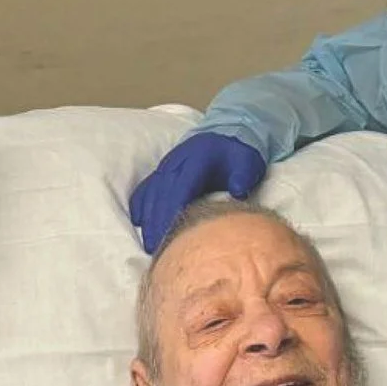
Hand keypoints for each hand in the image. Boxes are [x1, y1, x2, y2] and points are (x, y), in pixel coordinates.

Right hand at [128, 130, 267, 252]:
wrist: (226, 136)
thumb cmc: (237, 155)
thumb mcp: (247, 162)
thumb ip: (243, 176)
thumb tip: (237, 191)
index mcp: (198, 158)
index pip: (181, 187)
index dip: (173, 211)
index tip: (172, 235)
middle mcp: (177, 161)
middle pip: (162, 193)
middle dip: (157, 222)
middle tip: (155, 249)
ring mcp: (167, 165)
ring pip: (151, 192)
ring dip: (148, 218)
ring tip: (149, 244)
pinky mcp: (161, 171)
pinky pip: (145, 187)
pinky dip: (140, 205)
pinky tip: (139, 222)